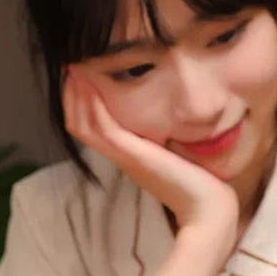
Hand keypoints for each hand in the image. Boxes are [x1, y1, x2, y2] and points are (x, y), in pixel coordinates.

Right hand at [63, 66, 237, 250]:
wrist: (208, 210)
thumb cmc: (199, 183)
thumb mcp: (176, 154)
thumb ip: (164, 139)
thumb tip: (168, 120)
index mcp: (129, 156)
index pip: (91, 129)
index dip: (81, 103)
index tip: (81, 74)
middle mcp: (122, 157)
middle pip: (80, 125)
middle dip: (71, 95)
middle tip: (68, 66)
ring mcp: (125, 157)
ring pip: (84, 125)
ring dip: (75, 95)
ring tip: (72, 68)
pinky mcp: (134, 156)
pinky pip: (103, 128)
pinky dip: (92, 104)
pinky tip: (90, 81)